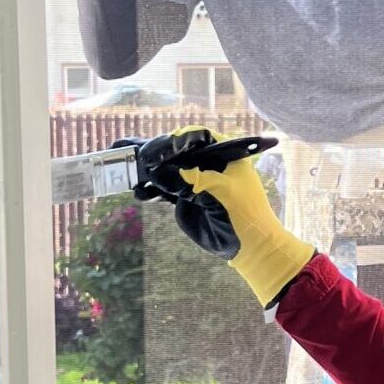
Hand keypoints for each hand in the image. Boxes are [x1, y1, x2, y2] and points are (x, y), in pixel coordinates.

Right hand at [133, 127, 312, 307]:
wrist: (250, 246)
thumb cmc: (245, 213)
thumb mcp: (221, 192)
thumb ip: (192, 181)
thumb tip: (159, 172)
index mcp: (226, 153)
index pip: (199, 137)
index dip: (178, 140)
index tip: (159, 149)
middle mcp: (209, 163)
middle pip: (180, 152)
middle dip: (159, 154)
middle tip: (140, 158)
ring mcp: (197, 180)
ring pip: (171, 170)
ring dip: (152, 172)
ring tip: (132, 173)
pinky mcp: (188, 198)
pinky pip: (168, 189)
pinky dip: (154, 190)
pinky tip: (141, 191)